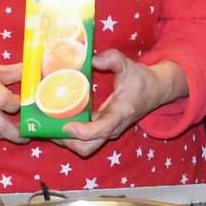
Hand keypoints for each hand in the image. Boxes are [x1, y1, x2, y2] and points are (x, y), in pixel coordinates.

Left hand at [59, 51, 187, 157]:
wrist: (156, 90)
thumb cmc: (141, 79)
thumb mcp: (128, 65)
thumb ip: (112, 59)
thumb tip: (93, 59)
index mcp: (120, 114)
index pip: (100, 130)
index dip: (82, 131)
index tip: (65, 125)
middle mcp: (113, 128)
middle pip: (88, 147)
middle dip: (67, 141)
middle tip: (49, 127)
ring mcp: (108, 131)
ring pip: (85, 147)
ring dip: (66, 140)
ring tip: (49, 126)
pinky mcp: (104, 130)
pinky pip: (85, 140)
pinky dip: (71, 135)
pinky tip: (58, 122)